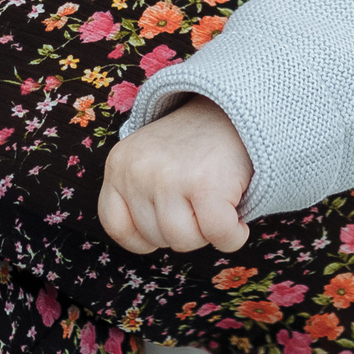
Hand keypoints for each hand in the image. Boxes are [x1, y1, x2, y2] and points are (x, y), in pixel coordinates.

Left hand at [98, 96, 253, 253]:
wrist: (234, 109)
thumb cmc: (193, 146)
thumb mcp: (150, 161)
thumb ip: (139, 196)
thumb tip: (146, 244)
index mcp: (119, 165)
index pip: (116, 226)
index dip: (145, 237)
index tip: (168, 223)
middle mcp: (138, 171)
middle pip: (156, 238)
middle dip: (184, 229)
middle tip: (199, 199)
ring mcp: (170, 178)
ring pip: (185, 242)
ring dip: (207, 233)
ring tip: (216, 204)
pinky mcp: (206, 185)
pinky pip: (218, 236)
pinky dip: (233, 236)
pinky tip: (237, 219)